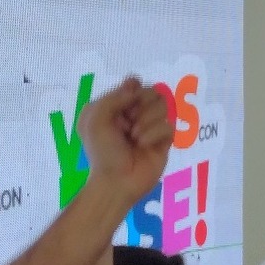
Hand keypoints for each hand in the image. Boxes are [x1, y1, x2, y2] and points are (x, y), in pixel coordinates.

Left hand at [79, 76, 171, 195]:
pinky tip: (142, 145)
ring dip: (147, 118)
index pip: (134, 84)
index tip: (127, 98)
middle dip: (141, 103)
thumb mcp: (95, 117)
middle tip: (128, 121)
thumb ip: (114, 96)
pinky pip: (169, 126)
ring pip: (164, 105)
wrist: (115, 180)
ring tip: (134, 136)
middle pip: (152, 90)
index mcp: (117, 107)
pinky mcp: (164, 142)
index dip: (134, 87)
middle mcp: (135, 115)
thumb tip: (136, 87)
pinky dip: (154, 133)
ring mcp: (151, 128)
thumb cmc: (101, 150)